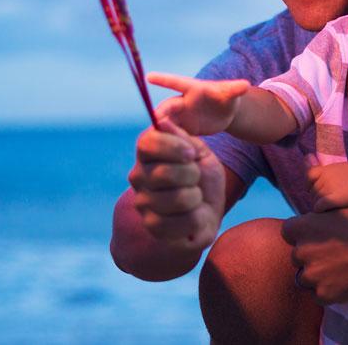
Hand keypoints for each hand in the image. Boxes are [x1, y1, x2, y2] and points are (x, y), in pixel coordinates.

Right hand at [127, 116, 225, 251]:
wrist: (208, 211)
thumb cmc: (203, 179)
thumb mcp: (200, 153)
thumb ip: (183, 138)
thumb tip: (162, 121)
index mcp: (147, 154)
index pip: (146, 143)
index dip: (173, 147)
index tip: (192, 154)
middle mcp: (139, 178)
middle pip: (164, 173)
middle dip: (192, 175)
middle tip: (196, 179)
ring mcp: (143, 204)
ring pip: (177, 199)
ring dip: (197, 198)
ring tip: (196, 199)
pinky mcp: (153, 228)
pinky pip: (183, 222)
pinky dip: (198, 219)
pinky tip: (195, 217)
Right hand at [147, 72, 250, 135]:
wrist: (222, 114)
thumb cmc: (225, 98)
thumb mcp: (230, 94)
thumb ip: (235, 90)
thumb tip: (246, 84)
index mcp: (192, 89)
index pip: (176, 83)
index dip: (163, 79)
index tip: (149, 76)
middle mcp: (181, 102)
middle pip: (167, 108)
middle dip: (160, 115)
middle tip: (154, 123)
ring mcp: (178, 117)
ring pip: (165, 124)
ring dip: (162, 133)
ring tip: (157, 143)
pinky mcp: (179, 130)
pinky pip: (170, 137)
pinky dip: (169, 144)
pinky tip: (167, 155)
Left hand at [281, 203, 347, 304]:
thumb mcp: (340, 207)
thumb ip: (318, 216)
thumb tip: (311, 218)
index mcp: (303, 227)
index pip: (288, 233)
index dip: (303, 235)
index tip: (317, 237)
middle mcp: (302, 251)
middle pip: (297, 257)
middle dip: (310, 256)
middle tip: (334, 254)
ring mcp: (312, 275)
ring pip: (304, 278)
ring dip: (317, 275)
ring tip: (340, 269)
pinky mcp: (324, 294)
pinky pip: (317, 295)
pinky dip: (327, 290)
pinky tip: (344, 281)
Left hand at [307, 161, 347, 211]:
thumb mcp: (345, 170)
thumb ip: (334, 176)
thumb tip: (329, 185)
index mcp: (326, 169)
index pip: (308, 177)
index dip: (312, 186)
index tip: (319, 192)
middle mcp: (323, 178)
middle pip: (312, 192)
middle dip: (318, 199)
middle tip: (329, 205)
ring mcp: (327, 188)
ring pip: (314, 201)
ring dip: (320, 206)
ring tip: (332, 210)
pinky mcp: (332, 199)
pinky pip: (318, 208)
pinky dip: (321, 212)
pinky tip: (331, 213)